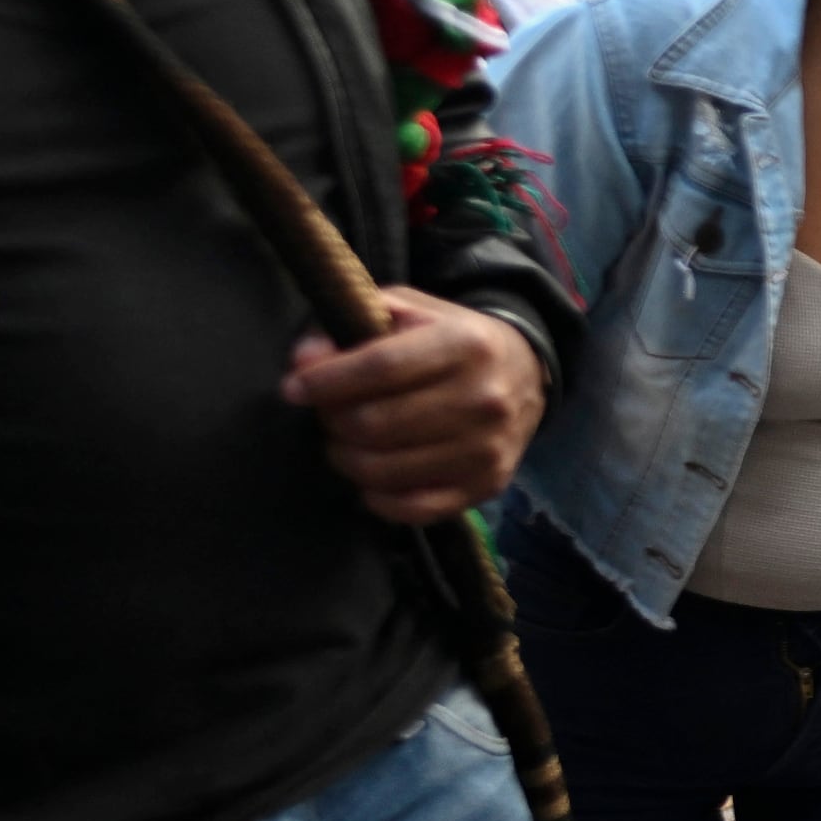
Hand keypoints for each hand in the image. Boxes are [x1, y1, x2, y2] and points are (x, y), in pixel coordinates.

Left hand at [283, 288, 546, 518]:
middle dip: (333, 422)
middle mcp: (484, 399)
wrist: (526, 374)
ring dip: (348, 459)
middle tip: (327, 415)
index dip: (327, 381)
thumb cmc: (453, 339)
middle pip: (377, 424)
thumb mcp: (410, 311)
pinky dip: (377, 498)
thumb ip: (354, 323)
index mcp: (465, 344)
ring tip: (345, 442)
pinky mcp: (486, 486)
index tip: (293, 389)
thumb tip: (304, 361)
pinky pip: (412, 509)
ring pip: (386, 471)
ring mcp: (487, 449)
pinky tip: (370, 477)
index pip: (382, 367)